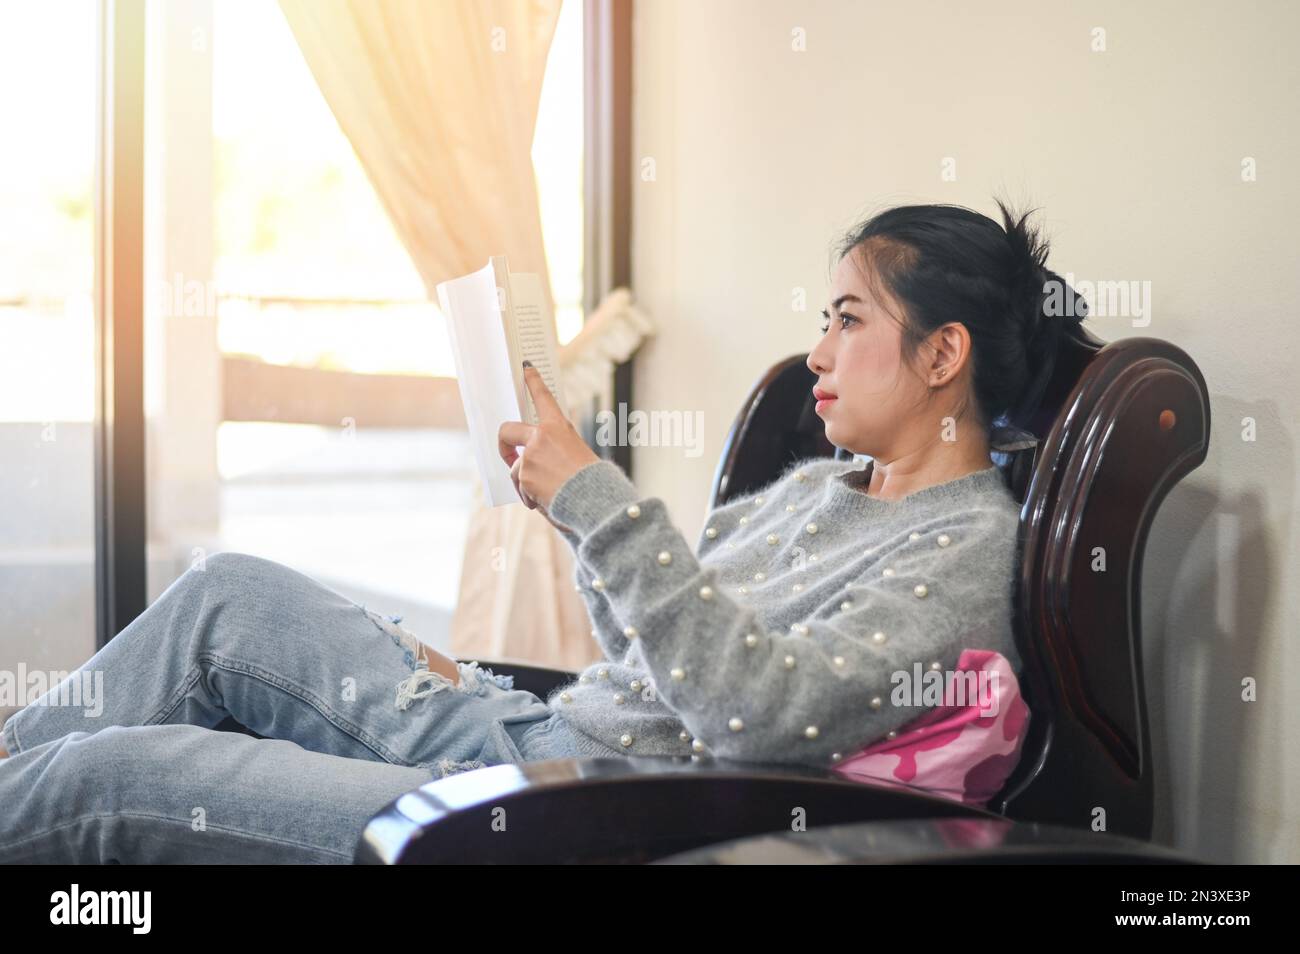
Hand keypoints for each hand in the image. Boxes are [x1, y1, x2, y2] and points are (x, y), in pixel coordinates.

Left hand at [498, 363, 600, 517]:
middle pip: (506, 430)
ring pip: (516, 470)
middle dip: (503, 445)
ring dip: (527, 484)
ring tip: (550, 492)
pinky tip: (548, 500)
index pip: (543, 397)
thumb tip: (531, 461)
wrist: (592, 499)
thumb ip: (553, 450)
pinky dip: (531, 498)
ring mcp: (529, 455)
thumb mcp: (576, 454)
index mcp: (559, 427)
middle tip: (508, 456)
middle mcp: (540, 436)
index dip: (533, 380)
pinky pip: (521, 488)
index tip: (526, 368)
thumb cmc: (590, 480)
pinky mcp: (523, 475)